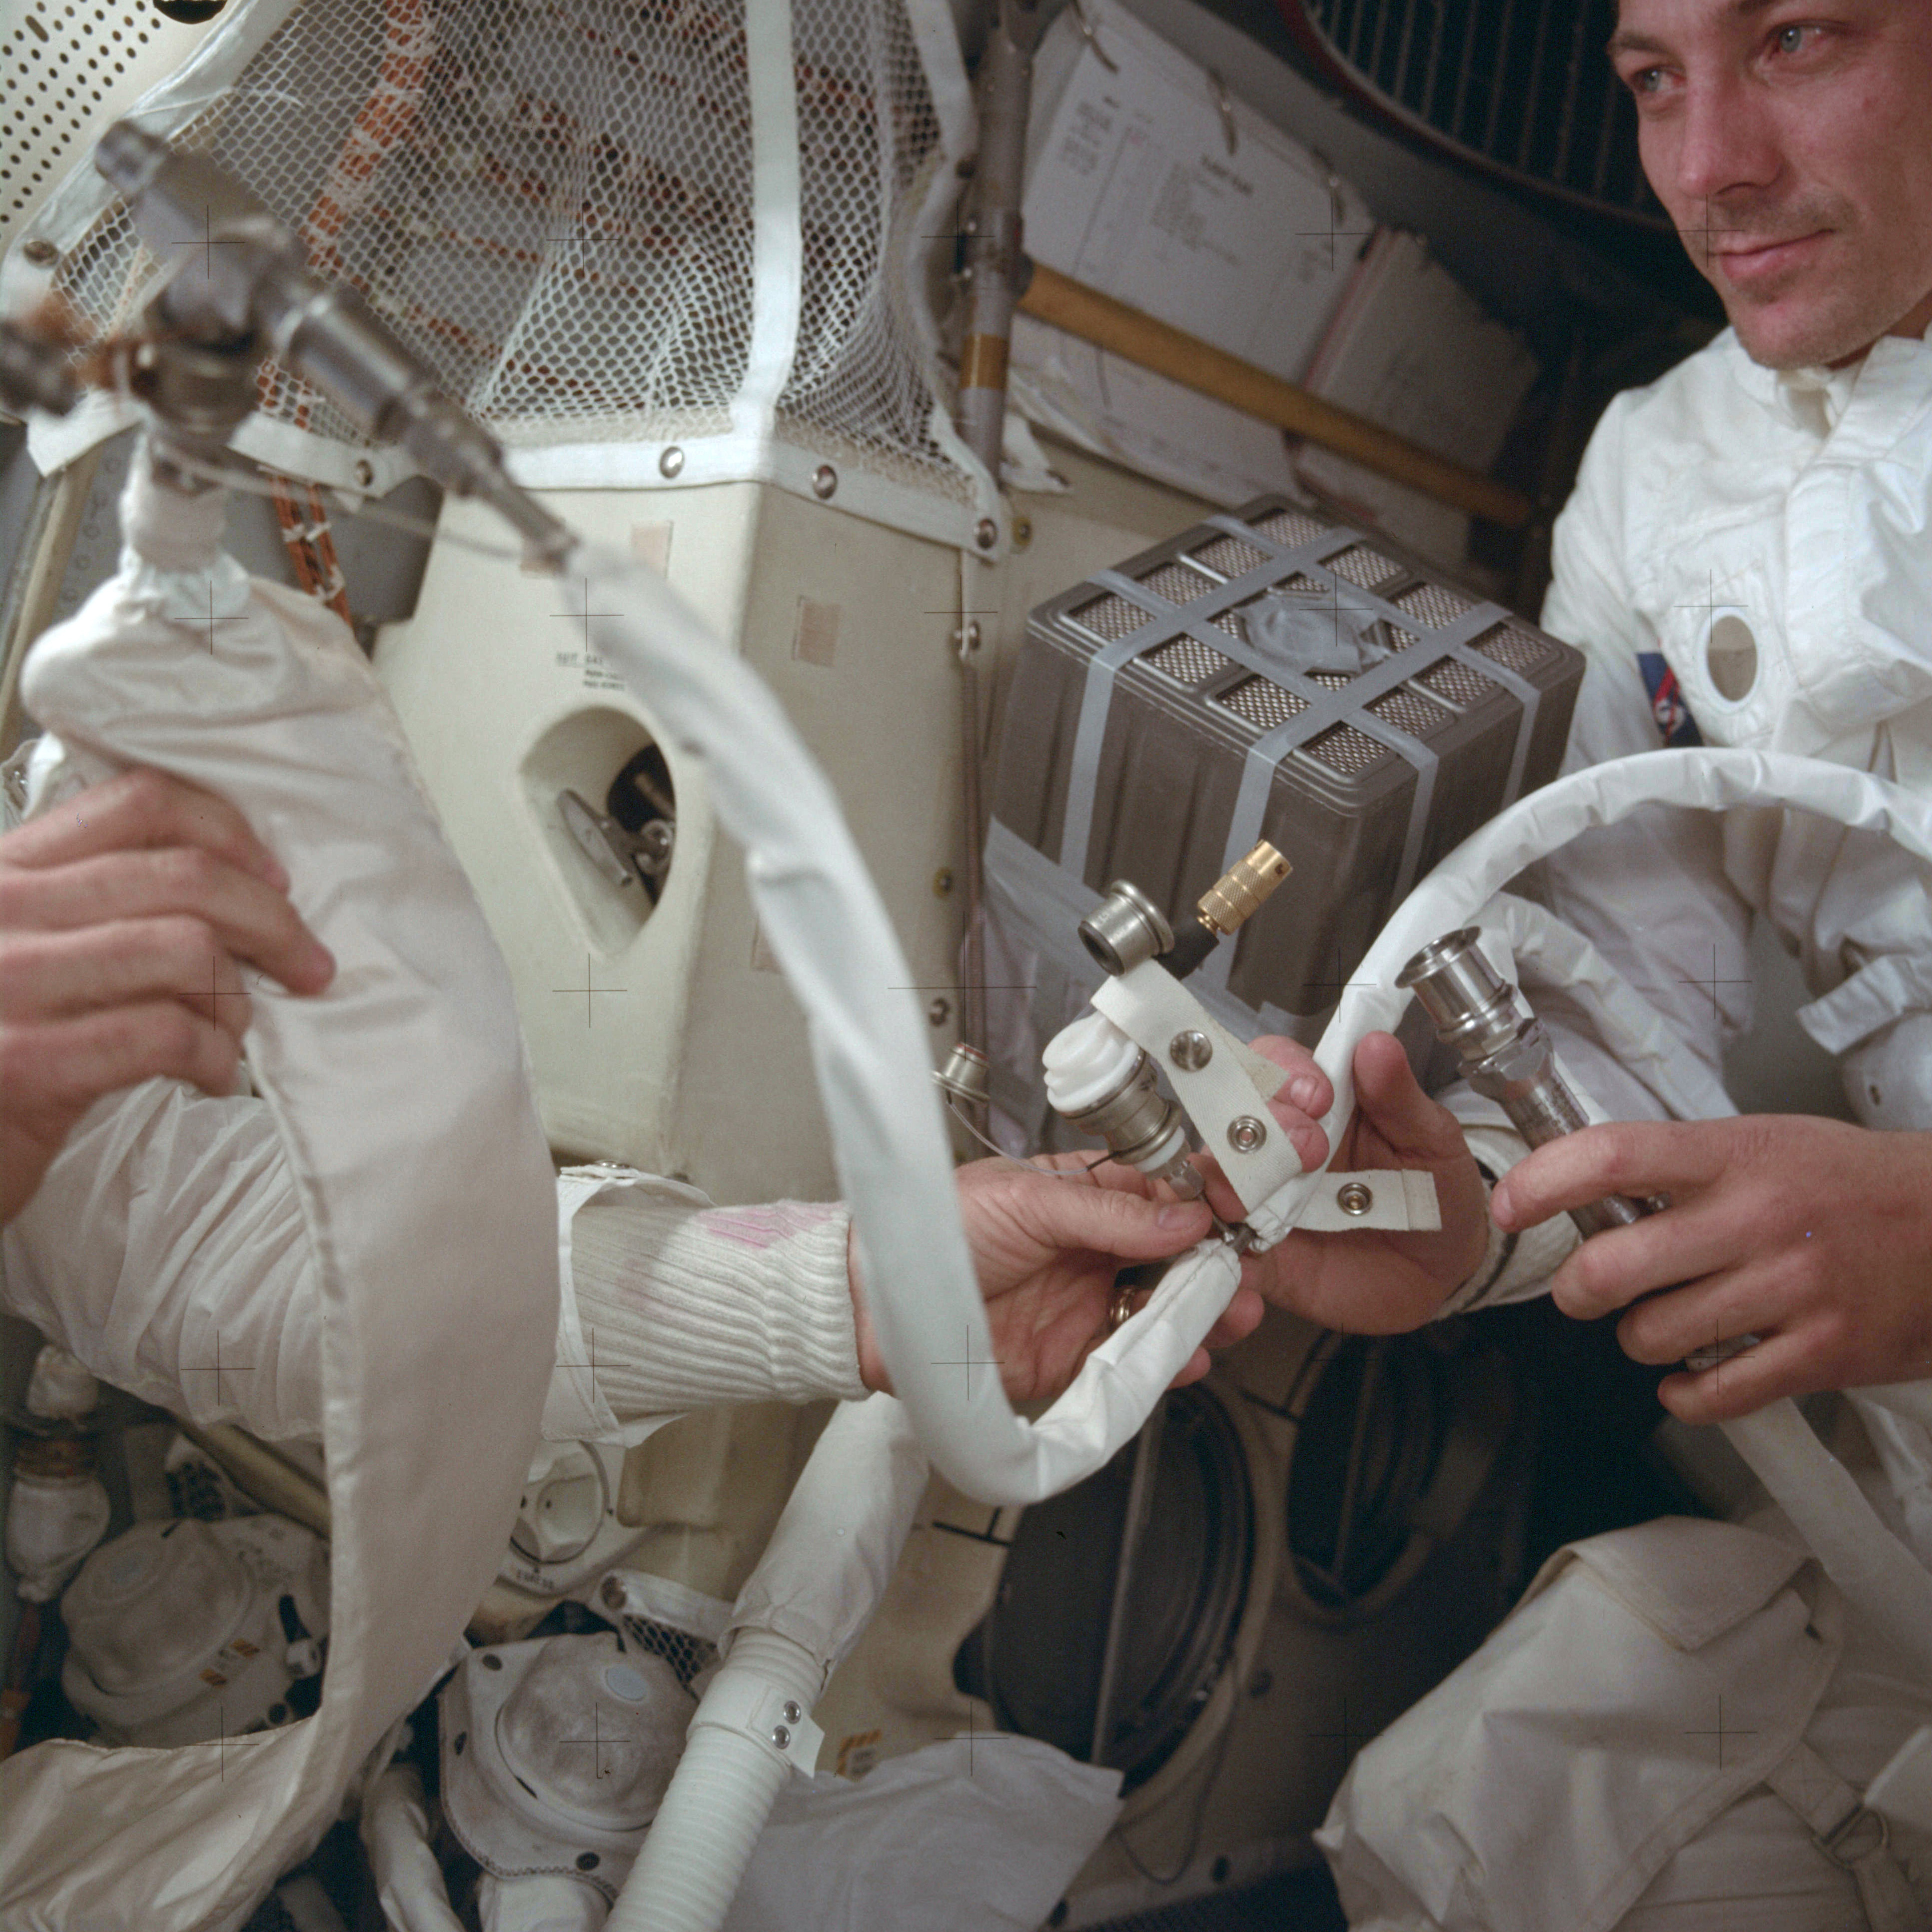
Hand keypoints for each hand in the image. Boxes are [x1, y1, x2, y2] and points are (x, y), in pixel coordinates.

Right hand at [1, 767, 334, 1224]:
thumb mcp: (29, 955)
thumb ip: (100, 910)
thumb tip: (239, 894)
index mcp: (8, 871)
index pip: (140, 801)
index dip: (232, 835)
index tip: (275, 882)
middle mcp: (2, 910)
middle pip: (185, 875)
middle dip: (272, 922)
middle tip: (306, 966)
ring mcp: (9, 982)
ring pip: (186, 948)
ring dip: (237, 996)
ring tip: (232, 1032)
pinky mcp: (26, 1062)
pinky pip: (166, 1033)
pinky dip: (214, 1057)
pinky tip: (211, 1078)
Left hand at [849, 1157, 1264, 1402]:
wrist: (877, 1305)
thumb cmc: (936, 1231)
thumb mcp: (1027, 1201)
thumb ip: (1107, 1211)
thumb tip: (1183, 1212)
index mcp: (1081, 1194)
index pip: (1161, 1194)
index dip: (1205, 1202)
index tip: (1241, 1210)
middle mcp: (1091, 1248)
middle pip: (1176, 1255)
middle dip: (1217, 1263)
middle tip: (1246, 1271)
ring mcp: (1085, 1303)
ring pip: (1165, 1308)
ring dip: (1204, 1313)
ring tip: (1234, 1314)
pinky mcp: (1072, 1356)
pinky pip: (1133, 1361)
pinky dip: (1169, 1362)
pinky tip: (1193, 1356)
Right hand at [1208, 1032, 1489, 1332]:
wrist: (1444, 1271)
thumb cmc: (1435, 1192)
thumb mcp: (1432, 1141)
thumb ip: (1400, 1097)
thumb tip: (1377, 1045)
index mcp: (1314, 1104)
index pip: (1271, 1065)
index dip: (1283, 1073)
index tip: (1319, 1096)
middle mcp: (1273, 1146)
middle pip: (1226, 1119)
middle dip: (1252, 1129)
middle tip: (1306, 1152)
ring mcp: (1258, 1201)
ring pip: (1206, 1182)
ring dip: (1215, 1188)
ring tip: (1240, 1207)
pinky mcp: (1255, 1256)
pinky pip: (1216, 1255)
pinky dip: (1212, 1258)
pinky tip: (1239, 1270)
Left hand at [1492, 1115, 1931, 1422]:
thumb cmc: (1848, 1182)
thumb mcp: (1760, 1143)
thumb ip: (1675, 1167)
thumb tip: (1578, 1186)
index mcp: (1734, 1156)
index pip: (1611, 1157)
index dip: (1542, 1183)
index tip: (1509, 1205)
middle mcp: (1758, 1219)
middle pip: (1613, 1266)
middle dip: (1578, 1288)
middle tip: (1586, 1287)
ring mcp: (1791, 1290)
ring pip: (1653, 1335)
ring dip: (1637, 1338)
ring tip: (1663, 1321)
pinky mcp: (1822, 1353)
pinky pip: (1714, 1393)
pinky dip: (1685, 1394)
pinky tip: (1692, 1374)